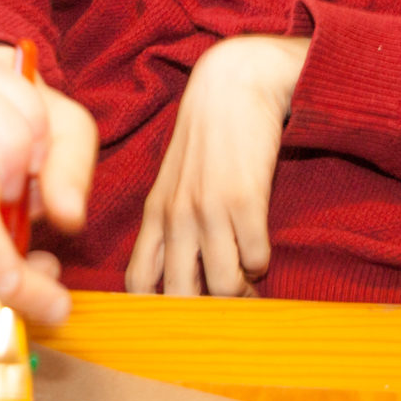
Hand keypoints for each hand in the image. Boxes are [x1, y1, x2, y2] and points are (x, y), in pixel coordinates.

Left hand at [127, 34, 308, 296]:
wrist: (234, 85)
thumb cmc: (210, 139)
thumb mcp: (176, 181)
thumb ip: (172, 224)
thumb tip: (181, 277)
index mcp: (154, 214)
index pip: (139, 283)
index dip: (158, 310)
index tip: (183, 315)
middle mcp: (175, 217)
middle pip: (180, 296)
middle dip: (206, 312)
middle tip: (226, 306)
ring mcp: (209, 210)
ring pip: (222, 285)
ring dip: (241, 290)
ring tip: (250, 278)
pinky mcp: (245, 200)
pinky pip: (255, 259)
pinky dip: (261, 263)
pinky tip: (260, 246)